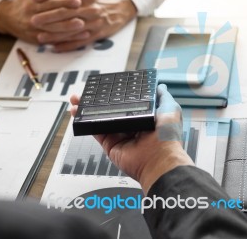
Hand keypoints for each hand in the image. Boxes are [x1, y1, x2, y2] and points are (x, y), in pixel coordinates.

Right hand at [0, 0, 82, 43]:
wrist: (7, 20)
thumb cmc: (20, 3)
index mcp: (32, 4)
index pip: (51, 2)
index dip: (65, 1)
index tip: (78, 0)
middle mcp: (33, 19)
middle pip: (53, 17)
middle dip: (69, 16)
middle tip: (84, 14)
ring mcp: (35, 31)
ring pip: (54, 31)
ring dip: (69, 29)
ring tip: (83, 27)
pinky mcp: (37, 41)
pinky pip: (53, 41)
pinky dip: (65, 40)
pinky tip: (76, 38)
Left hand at [31, 0, 136, 51]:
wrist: (124, 7)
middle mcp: (89, 10)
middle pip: (65, 14)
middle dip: (47, 17)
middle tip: (33, 20)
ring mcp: (93, 24)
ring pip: (70, 30)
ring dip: (54, 35)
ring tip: (40, 38)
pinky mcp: (96, 35)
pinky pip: (79, 42)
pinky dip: (67, 46)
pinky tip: (55, 48)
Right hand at [70, 84, 192, 193]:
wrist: (159, 159)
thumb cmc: (167, 136)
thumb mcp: (170, 109)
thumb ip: (162, 97)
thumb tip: (160, 86)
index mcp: (143, 117)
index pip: (126, 103)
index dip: (115, 95)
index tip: (106, 86)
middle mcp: (129, 126)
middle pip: (110, 110)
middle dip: (97, 101)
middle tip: (87, 92)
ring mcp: (118, 135)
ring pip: (99, 119)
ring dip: (86, 109)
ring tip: (76, 99)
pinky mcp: (109, 144)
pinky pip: (95, 131)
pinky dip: (85, 122)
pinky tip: (77, 112)